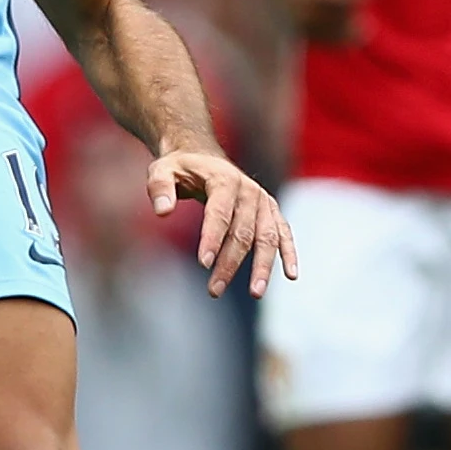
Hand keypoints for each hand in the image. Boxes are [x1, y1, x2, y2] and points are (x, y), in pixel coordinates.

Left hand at [148, 146, 298, 297]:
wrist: (204, 157)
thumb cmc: (181, 168)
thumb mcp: (162, 170)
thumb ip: (159, 187)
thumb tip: (162, 211)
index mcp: (224, 179)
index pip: (220, 213)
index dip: (212, 238)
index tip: (203, 264)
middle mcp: (249, 190)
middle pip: (242, 232)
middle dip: (229, 263)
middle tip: (214, 290)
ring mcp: (263, 202)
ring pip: (267, 237)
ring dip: (262, 266)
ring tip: (256, 293)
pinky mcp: (271, 211)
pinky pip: (283, 233)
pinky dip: (289, 253)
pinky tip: (291, 276)